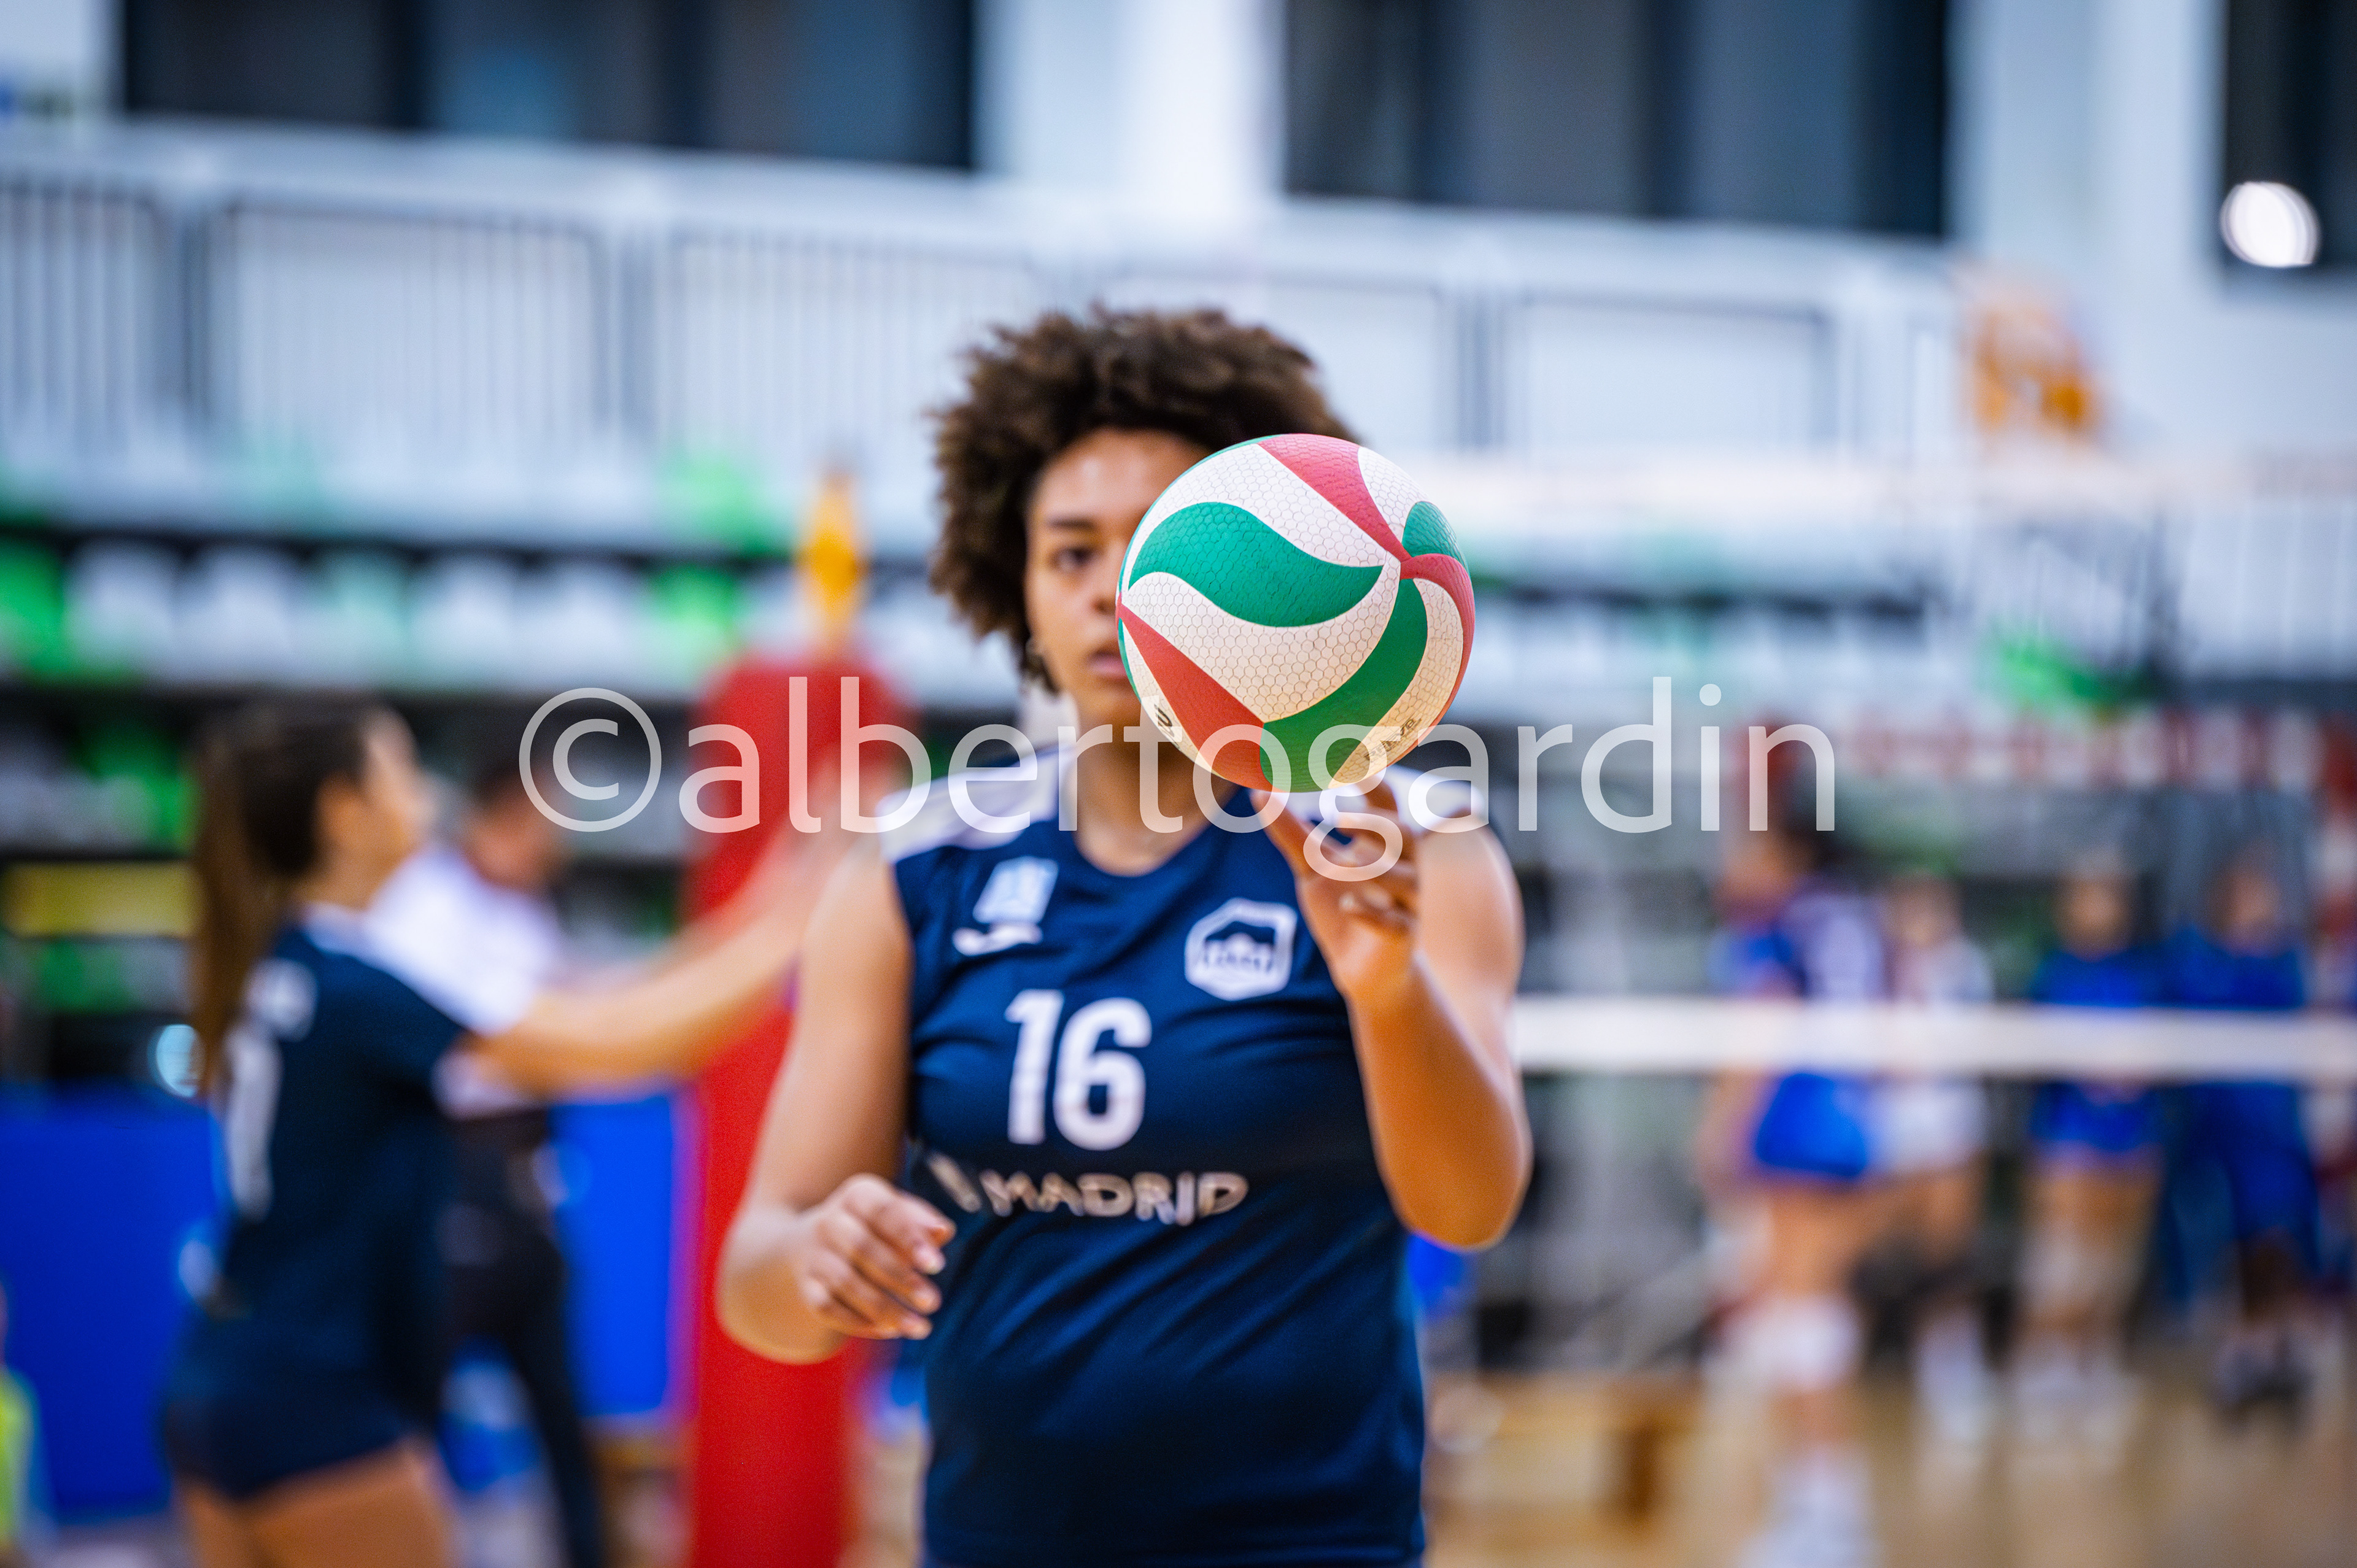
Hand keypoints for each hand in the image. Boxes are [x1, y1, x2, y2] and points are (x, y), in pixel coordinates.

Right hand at [792, 1174, 954, 1340]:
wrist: (810, 1241)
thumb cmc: (873, 1228)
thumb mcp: (895, 1215)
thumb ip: (921, 1222)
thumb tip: (943, 1231)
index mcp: (858, 1195)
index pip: (883, 1211)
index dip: (909, 1237)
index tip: (937, 1265)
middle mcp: (830, 1220)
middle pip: (863, 1248)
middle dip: (900, 1278)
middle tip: (932, 1302)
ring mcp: (814, 1253)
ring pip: (845, 1282)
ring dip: (884, 1308)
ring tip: (919, 1327)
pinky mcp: (806, 1284)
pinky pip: (826, 1306)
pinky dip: (857, 1321)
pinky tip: (888, 1330)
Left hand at [1256, 778, 1421, 1004]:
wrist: (1361, 969)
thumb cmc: (1342, 906)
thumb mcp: (1313, 868)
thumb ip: (1292, 832)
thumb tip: (1259, 793)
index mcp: (1383, 845)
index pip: (1387, 807)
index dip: (1375, 786)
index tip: (1354, 766)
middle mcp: (1403, 869)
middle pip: (1405, 836)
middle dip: (1377, 824)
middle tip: (1338, 817)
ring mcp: (1406, 905)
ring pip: (1407, 880)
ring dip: (1378, 869)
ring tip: (1345, 861)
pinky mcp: (1402, 938)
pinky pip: (1395, 924)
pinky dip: (1372, 914)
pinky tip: (1347, 906)